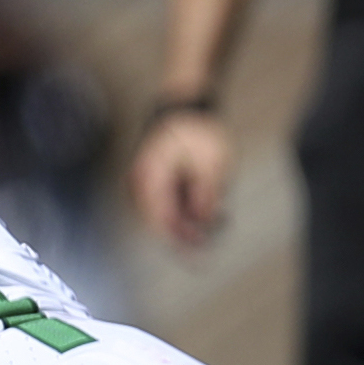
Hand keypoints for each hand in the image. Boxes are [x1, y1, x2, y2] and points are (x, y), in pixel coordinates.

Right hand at [128, 106, 234, 249]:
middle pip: (163, 223)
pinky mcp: (153, 180)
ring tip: (223, 212)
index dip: (181, 246)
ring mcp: (144, 182)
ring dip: (193, 220)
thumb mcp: (213, 162)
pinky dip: (189, 207)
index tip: (200, 262)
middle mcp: (140, 184)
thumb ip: (207, 196)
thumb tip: (203, 224)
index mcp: (150, 179)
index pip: (161, 224)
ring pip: (167, 214)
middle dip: (192, 231)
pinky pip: (169, 203)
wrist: (185, 102)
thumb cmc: (199, 129)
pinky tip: (211, 203)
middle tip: (222, 225)